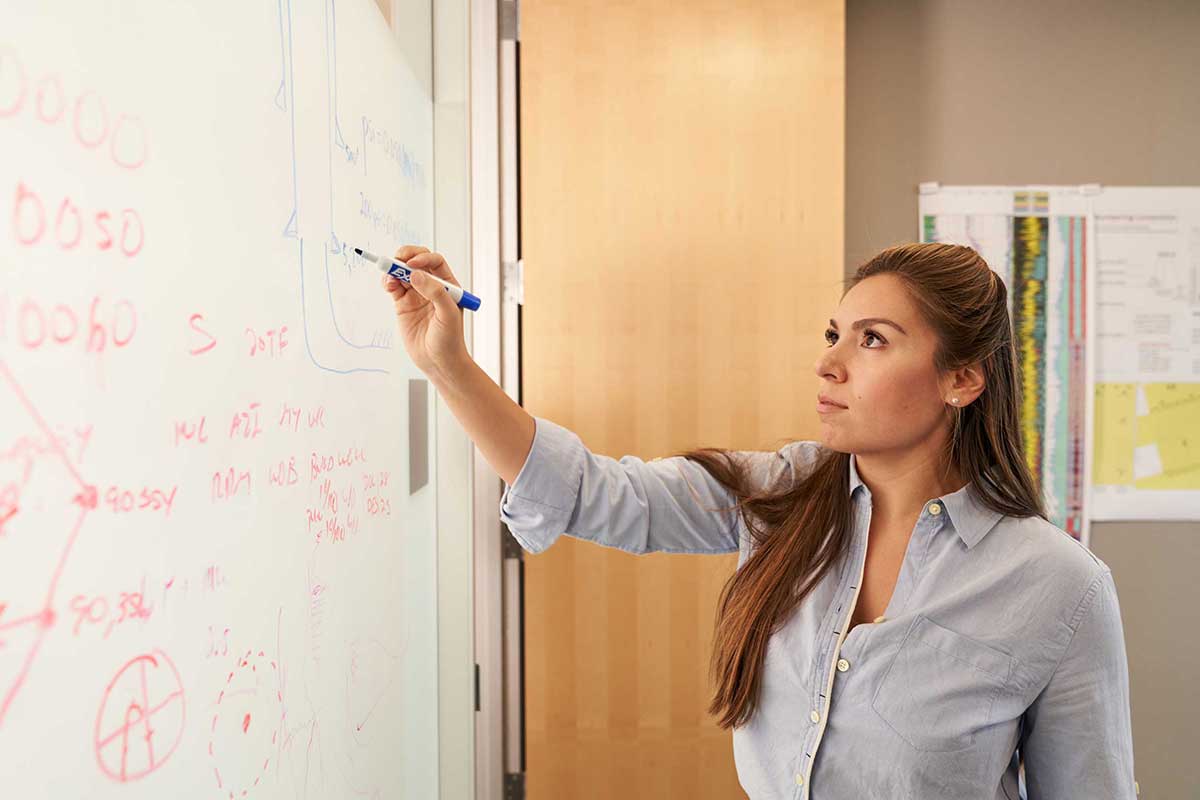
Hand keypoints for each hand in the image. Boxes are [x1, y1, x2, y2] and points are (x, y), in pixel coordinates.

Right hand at [379, 245, 469, 373]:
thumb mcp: (448, 314)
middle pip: (416, 261)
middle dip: (405, 256)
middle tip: (396, 260)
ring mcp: (416, 295)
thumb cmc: (450, 340)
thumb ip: (435, 292)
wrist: (438, 362)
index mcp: (448, 285)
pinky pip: (393, 287)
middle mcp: (431, 287)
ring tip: (389, 278)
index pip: (435, 261)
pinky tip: (387, 285)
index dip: (423, 258)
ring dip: (393, 269)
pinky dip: (388, 282)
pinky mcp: (403, 305)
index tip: (412, 264)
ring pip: (402, 273)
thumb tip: (415, 274)